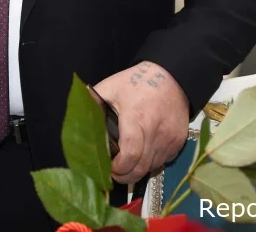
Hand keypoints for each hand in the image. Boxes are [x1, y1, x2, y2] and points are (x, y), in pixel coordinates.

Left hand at [93, 61, 188, 185]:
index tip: (108, 168)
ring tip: (126, 164)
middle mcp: (156, 132)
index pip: (130, 155)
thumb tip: (77, 119)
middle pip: (141, 168)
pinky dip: (151, 163)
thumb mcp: (110, 88)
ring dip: (138, 170)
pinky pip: (164, 161)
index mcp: (136, 119)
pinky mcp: (179, 142)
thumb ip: (92, 103)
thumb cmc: (137, 83)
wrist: (171, 78)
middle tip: (114, 174)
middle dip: (125, 176)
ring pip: (153, 168)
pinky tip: (142, 155)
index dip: (118, 168)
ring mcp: (170, 139)